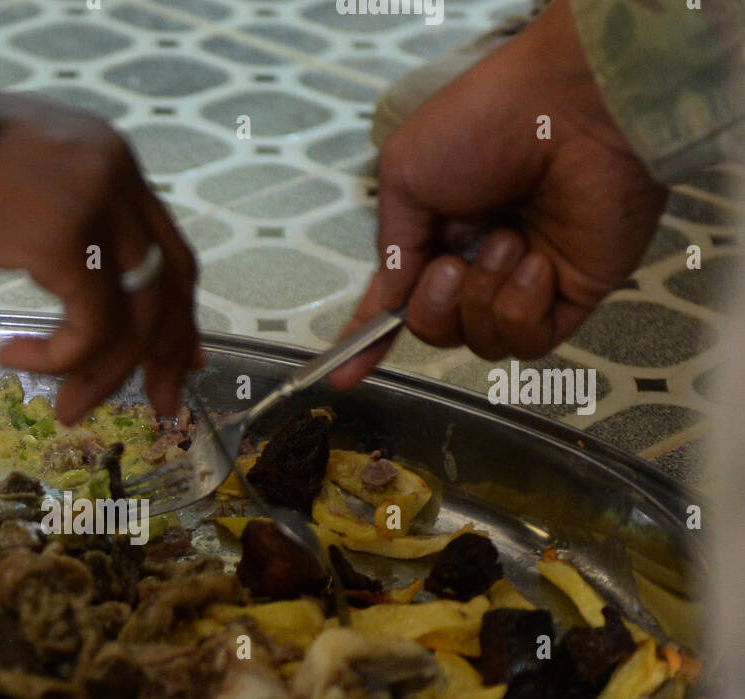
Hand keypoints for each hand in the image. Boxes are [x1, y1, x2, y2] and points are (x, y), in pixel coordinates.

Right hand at [0, 92, 201, 424]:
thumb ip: (60, 213)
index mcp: (109, 157)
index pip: (167, 247)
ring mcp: (95, 204)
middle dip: (167, 354)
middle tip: (163, 404)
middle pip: (170, 283)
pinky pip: (90, 326)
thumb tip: (72, 273)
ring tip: (68, 409)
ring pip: (134, 317)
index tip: (181, 361)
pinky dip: (60, 359)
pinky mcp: (65, 239)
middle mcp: (115, 174)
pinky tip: (16, 358)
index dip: (179, 313)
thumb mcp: (16, 173)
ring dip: (103, 375)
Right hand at [329, 0, 667, 388]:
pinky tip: (536, 262)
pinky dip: (519, 308)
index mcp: (440, 232)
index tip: (342, 375)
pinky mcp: (571, 297)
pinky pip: (526, 342)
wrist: (572, 108)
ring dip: (480, 297)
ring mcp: (526, 283)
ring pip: (479, 342)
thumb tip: (392, 302)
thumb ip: (393, 249)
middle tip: (451, 265)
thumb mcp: (404, 174)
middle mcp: (480, 262)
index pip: (401, 299)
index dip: (370, 337)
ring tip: (509, 239)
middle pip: (436, 329)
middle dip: (432, 307)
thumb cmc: (486, 123)